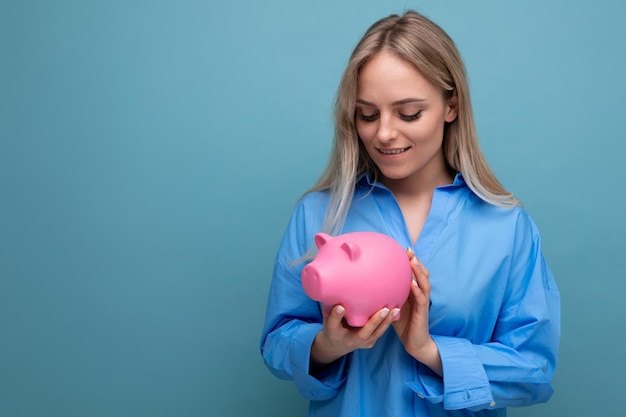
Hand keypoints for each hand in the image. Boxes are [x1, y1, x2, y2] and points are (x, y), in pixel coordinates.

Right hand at [310, 304, 399, 369]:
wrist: (336, 344)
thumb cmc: (332, 323)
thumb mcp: (327, 315)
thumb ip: (330, 303)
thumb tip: (333, 283)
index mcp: (333, 332)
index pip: (333, 324)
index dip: (336, 316)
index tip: (340, 306)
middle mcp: (348, 340)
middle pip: (362, 333)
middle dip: (374, 322)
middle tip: (384, 310)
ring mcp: (361, 344)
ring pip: (376, 334)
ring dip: (386, 322)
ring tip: (395, 309)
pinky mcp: (370, 343)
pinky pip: (380, 332)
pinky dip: (388, 322)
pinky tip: (396, 311)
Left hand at [392, 248, 441, 375]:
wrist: (415, 343)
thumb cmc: (404, 325)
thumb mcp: (394, 307)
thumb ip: (388, 296)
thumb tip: (371, 286)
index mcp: (414, 293)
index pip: (415, 273)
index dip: (411, 261)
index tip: (403, 249)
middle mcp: (420, 295)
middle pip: (421, 274)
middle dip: (416, 261)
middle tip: (408, 250)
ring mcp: (423, 303)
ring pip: (424, 283)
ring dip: (418, 271)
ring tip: (412, 261)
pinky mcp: (422, 313)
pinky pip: (420, 299)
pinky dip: (416, 289)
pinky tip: (411, 283)